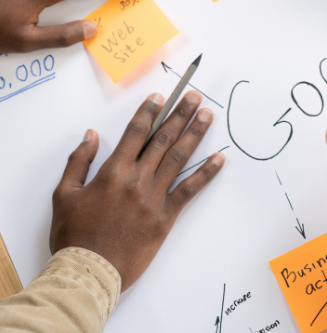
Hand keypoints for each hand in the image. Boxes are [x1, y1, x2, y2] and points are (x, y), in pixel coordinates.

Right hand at [50, 91, 224, 289]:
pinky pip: (189, 190)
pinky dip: (206, 173)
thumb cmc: (74, 235)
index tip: (161, 97)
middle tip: (194, 97)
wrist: (88, 272)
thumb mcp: (64, 194)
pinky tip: (219, 159)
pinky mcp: (165, 216)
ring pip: (178, 158)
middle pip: (162, 139)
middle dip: (180, 114)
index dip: (150, 111)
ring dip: (195, 134)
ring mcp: (154, 197)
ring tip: (207, 116)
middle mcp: (137, 179)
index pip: (136, 132)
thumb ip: (78, 161)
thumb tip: (90, 134)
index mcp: (113, 171)